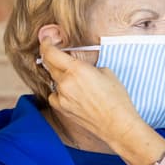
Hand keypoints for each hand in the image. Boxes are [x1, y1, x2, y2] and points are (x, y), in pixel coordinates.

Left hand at [39, 40, 164, 164]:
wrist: (117, 124)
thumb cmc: (117, 99)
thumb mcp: (107, 73)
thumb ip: (89, 66)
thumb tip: (81, 67)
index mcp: (77, 69)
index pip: (51, 53)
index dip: (46, 44)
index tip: (46, 40)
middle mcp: (66, 82)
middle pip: (49, 65)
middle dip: (53, 59)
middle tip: (60, 57)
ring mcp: (61, 97)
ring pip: (54, 81)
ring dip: (61, 77)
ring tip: (77, 83)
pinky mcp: (61, 108)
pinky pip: (55, 95)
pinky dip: (60, 92)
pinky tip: (73, 95)